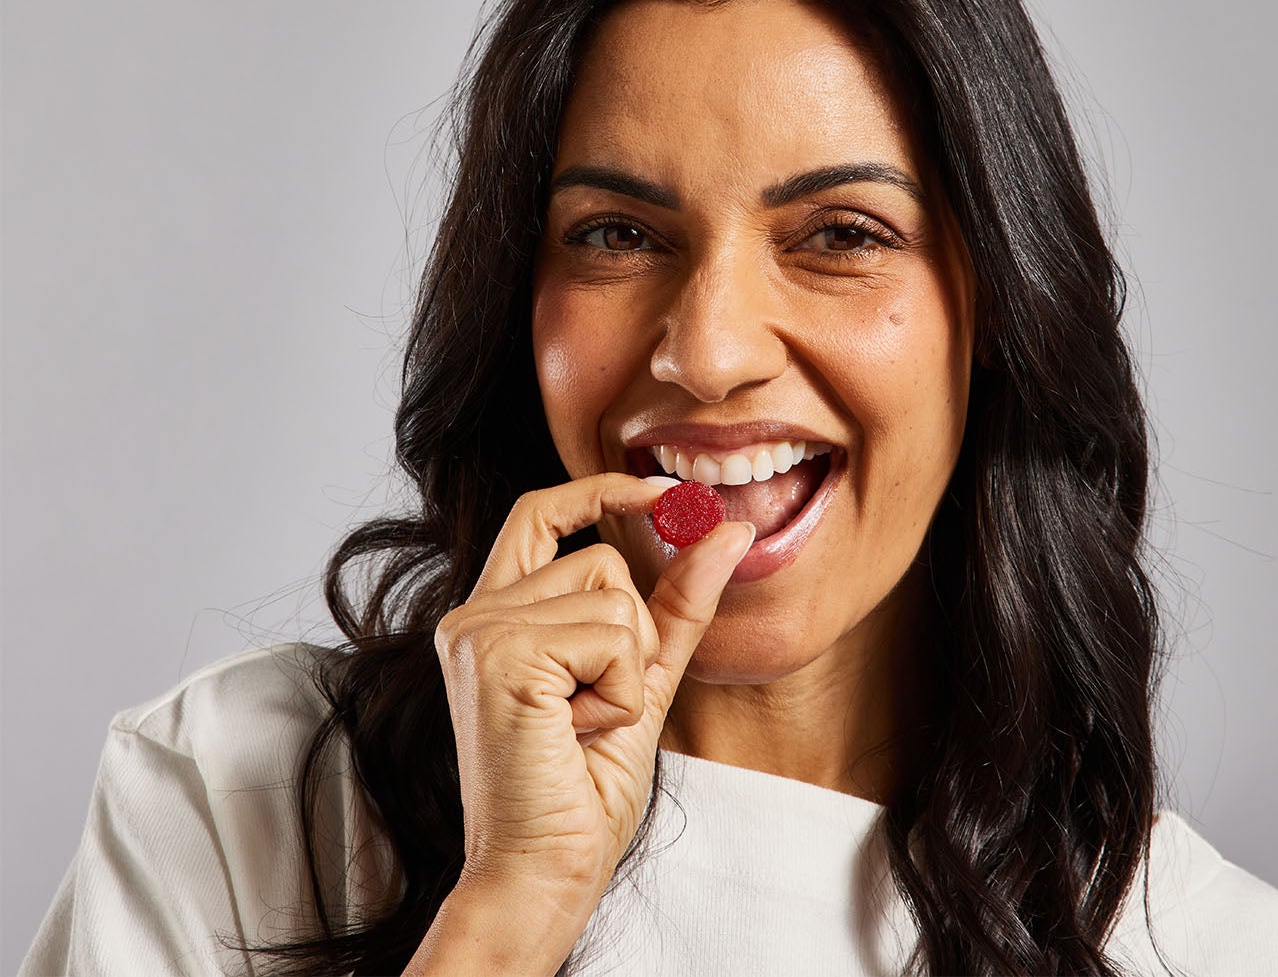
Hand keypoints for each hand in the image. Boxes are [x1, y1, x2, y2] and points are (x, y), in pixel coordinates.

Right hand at [428, 474, 751, 932]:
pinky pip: (615, 634)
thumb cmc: (581, 790)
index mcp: (491, 616)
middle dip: (633, 635)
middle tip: (595, 708)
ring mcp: (479, 631)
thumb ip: (677, 607)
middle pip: (603, 560)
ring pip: (614, 593)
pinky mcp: (501, 654)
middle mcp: (471, 616)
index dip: (602, 489)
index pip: (539, 512)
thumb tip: (727, 530)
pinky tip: (577, 732)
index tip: (665, 491)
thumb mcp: (642, 682)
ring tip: (581, 724)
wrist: (543, 867)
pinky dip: (620, 690)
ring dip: (628, 669)